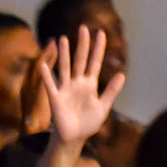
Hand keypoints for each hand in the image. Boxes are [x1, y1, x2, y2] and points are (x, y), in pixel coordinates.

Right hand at [42, 26, 126, 145]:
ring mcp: (66, 89)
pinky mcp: (56, 99)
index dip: (98, 49)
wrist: (75, 138)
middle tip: (83, 28)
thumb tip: (122, 74)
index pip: (95, 63)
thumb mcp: (103, 106)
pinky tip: (44, 65)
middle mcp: (77, 83)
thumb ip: (111, 90)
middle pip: (80, 60)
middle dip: (83, 45)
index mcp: (90, 84)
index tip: (101, 33)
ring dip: (65, 54)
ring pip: (66, 68)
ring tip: (63, 39)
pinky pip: (51, 85)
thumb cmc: (88, 123)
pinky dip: (47, 76)